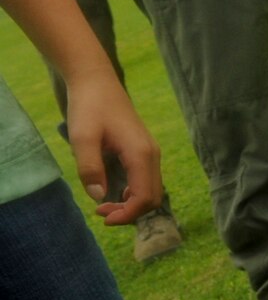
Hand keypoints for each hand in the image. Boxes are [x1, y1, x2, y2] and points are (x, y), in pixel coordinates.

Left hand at [63, 70, 160, 222]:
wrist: (96, 81)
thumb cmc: (89, 107)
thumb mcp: (82, 138)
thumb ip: (90, 169)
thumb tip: (99, 197)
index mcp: (140, 154)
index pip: (144, 197)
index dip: (127, 214)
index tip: (102, 218)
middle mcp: (152, 156)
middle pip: (154, 198)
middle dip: (130, 212)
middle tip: (101, 213)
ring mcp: (150, 153)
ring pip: (151, 190)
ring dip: (131, 204)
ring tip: (103, 204)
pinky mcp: (144, 150)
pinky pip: (146, 180)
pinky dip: (132, 193)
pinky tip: (113, 189)